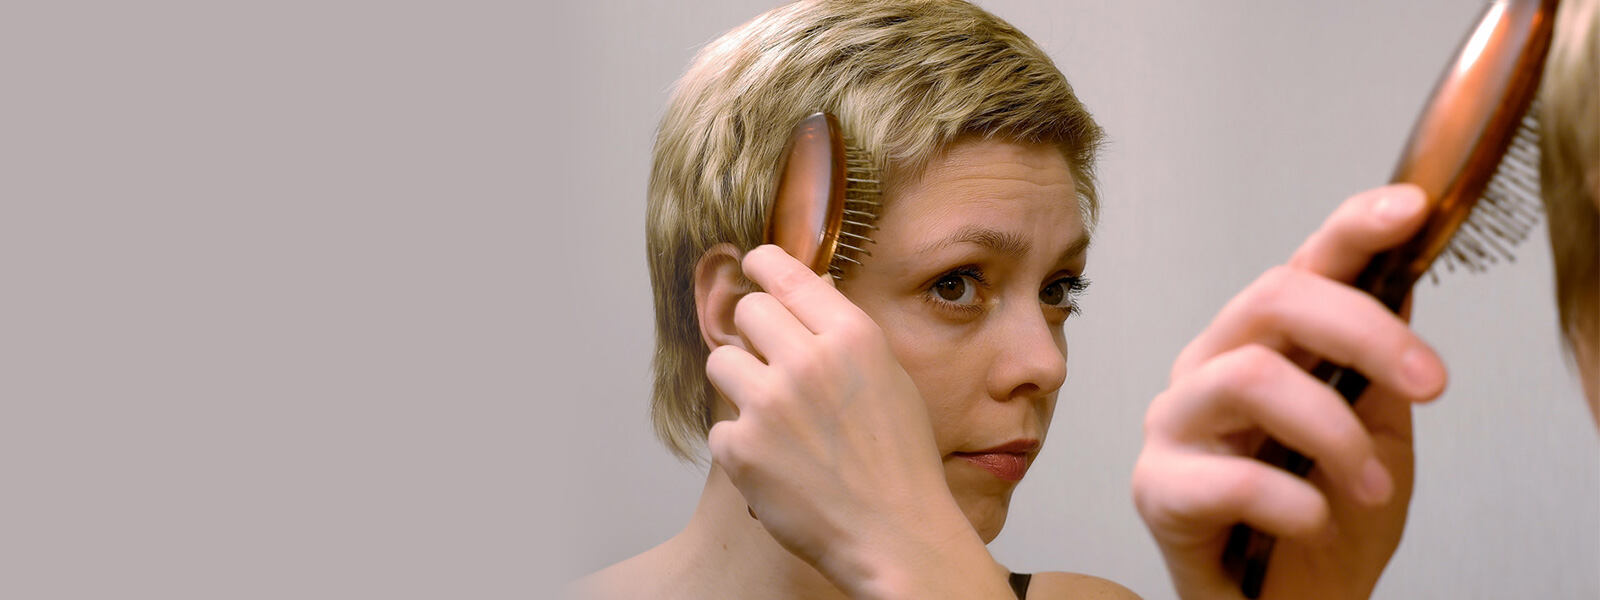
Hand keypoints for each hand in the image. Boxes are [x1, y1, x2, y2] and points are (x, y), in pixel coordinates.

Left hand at [705, 245, 1007, 598]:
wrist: (895, 535)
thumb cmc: (899, 464)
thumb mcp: (890, 379)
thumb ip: (845, 335)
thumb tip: (810, 289)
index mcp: (852, 337)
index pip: (785, 272)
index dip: (761, 265)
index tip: (751, 265)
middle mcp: (809, 361)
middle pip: (748, 310)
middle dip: (755, 334)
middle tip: (772, 364)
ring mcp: (770, 404)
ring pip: (722, 362)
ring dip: (742, 386)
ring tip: (777, 421)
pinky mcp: (741, 447)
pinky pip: (721, 426)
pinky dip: (742, 447)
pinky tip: (777, 465)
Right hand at [1132, 184, 1448, 599]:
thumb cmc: (1323, 525)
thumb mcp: (1377, 434)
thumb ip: (1379, 366)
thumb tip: (1401, 282)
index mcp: (1260, 345)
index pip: (1302, 265)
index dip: (1352, 226)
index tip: (1409, 209)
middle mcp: (1208, 367)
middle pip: (1273, 299)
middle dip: (1365, 331)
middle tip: (1430, 383)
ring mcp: (1175, 424)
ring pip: (1252, 377)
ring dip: (1336, 433)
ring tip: (1371, 489)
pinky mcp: (1157, 488)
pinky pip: (1235, 477)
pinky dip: (1298, 503)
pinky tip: (1314, 523)